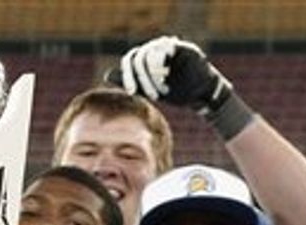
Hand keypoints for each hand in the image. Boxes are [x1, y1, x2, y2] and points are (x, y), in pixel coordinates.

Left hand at [107, 36, 232, 113]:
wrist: (199, 94)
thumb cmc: (176, 92)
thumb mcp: (150, 91)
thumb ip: (131, 83)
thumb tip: (106, 74)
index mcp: (144, 59)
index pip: (130, 61)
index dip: (128, 76)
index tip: (133, 92)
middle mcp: (153, 49)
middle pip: (140, 59)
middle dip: (146, 80)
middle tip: (156, 97)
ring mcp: (166, 46)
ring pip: (152, 53)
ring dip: (156, 74)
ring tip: (165, 89)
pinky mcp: (180, 47)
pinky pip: (169, 46)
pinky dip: (165, 55)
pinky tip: (167, 68)